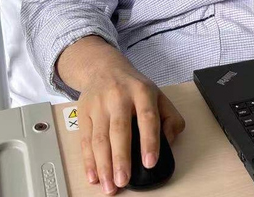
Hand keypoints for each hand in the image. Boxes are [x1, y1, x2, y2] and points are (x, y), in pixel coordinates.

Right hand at [78, 68, 184, 194]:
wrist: (104, 68)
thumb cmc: (133, 86)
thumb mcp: (158, 95)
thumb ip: (170, 117)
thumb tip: (168, 140)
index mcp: (142, 91)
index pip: (147, 117)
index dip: (149, 141)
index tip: (150, 162)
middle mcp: (119, 96)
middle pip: (119, 130)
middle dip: (121, 159)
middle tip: (124, 180)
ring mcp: (99, 105)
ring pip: (99, 138)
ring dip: (103, 165)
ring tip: (109, 185)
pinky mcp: (83, 113)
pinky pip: (84, 140)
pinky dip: (88, 161)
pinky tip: (93, 175)